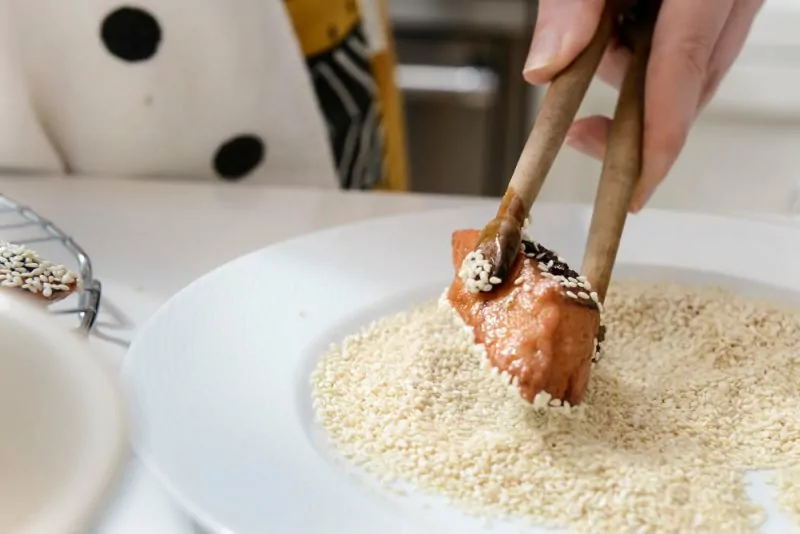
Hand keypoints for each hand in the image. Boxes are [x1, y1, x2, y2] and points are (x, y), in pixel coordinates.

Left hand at [523, 0, 763, 211]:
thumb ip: (572, 0)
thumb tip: (544, 69)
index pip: (682, 69)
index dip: (658, 139)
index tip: (636, 188)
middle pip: (693, 79)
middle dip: (637, 117)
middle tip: (580, 135)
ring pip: (696, 63)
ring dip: (639, 79)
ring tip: (595, 54)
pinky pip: (696, 39)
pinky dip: (653, 52)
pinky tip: (619, 35)